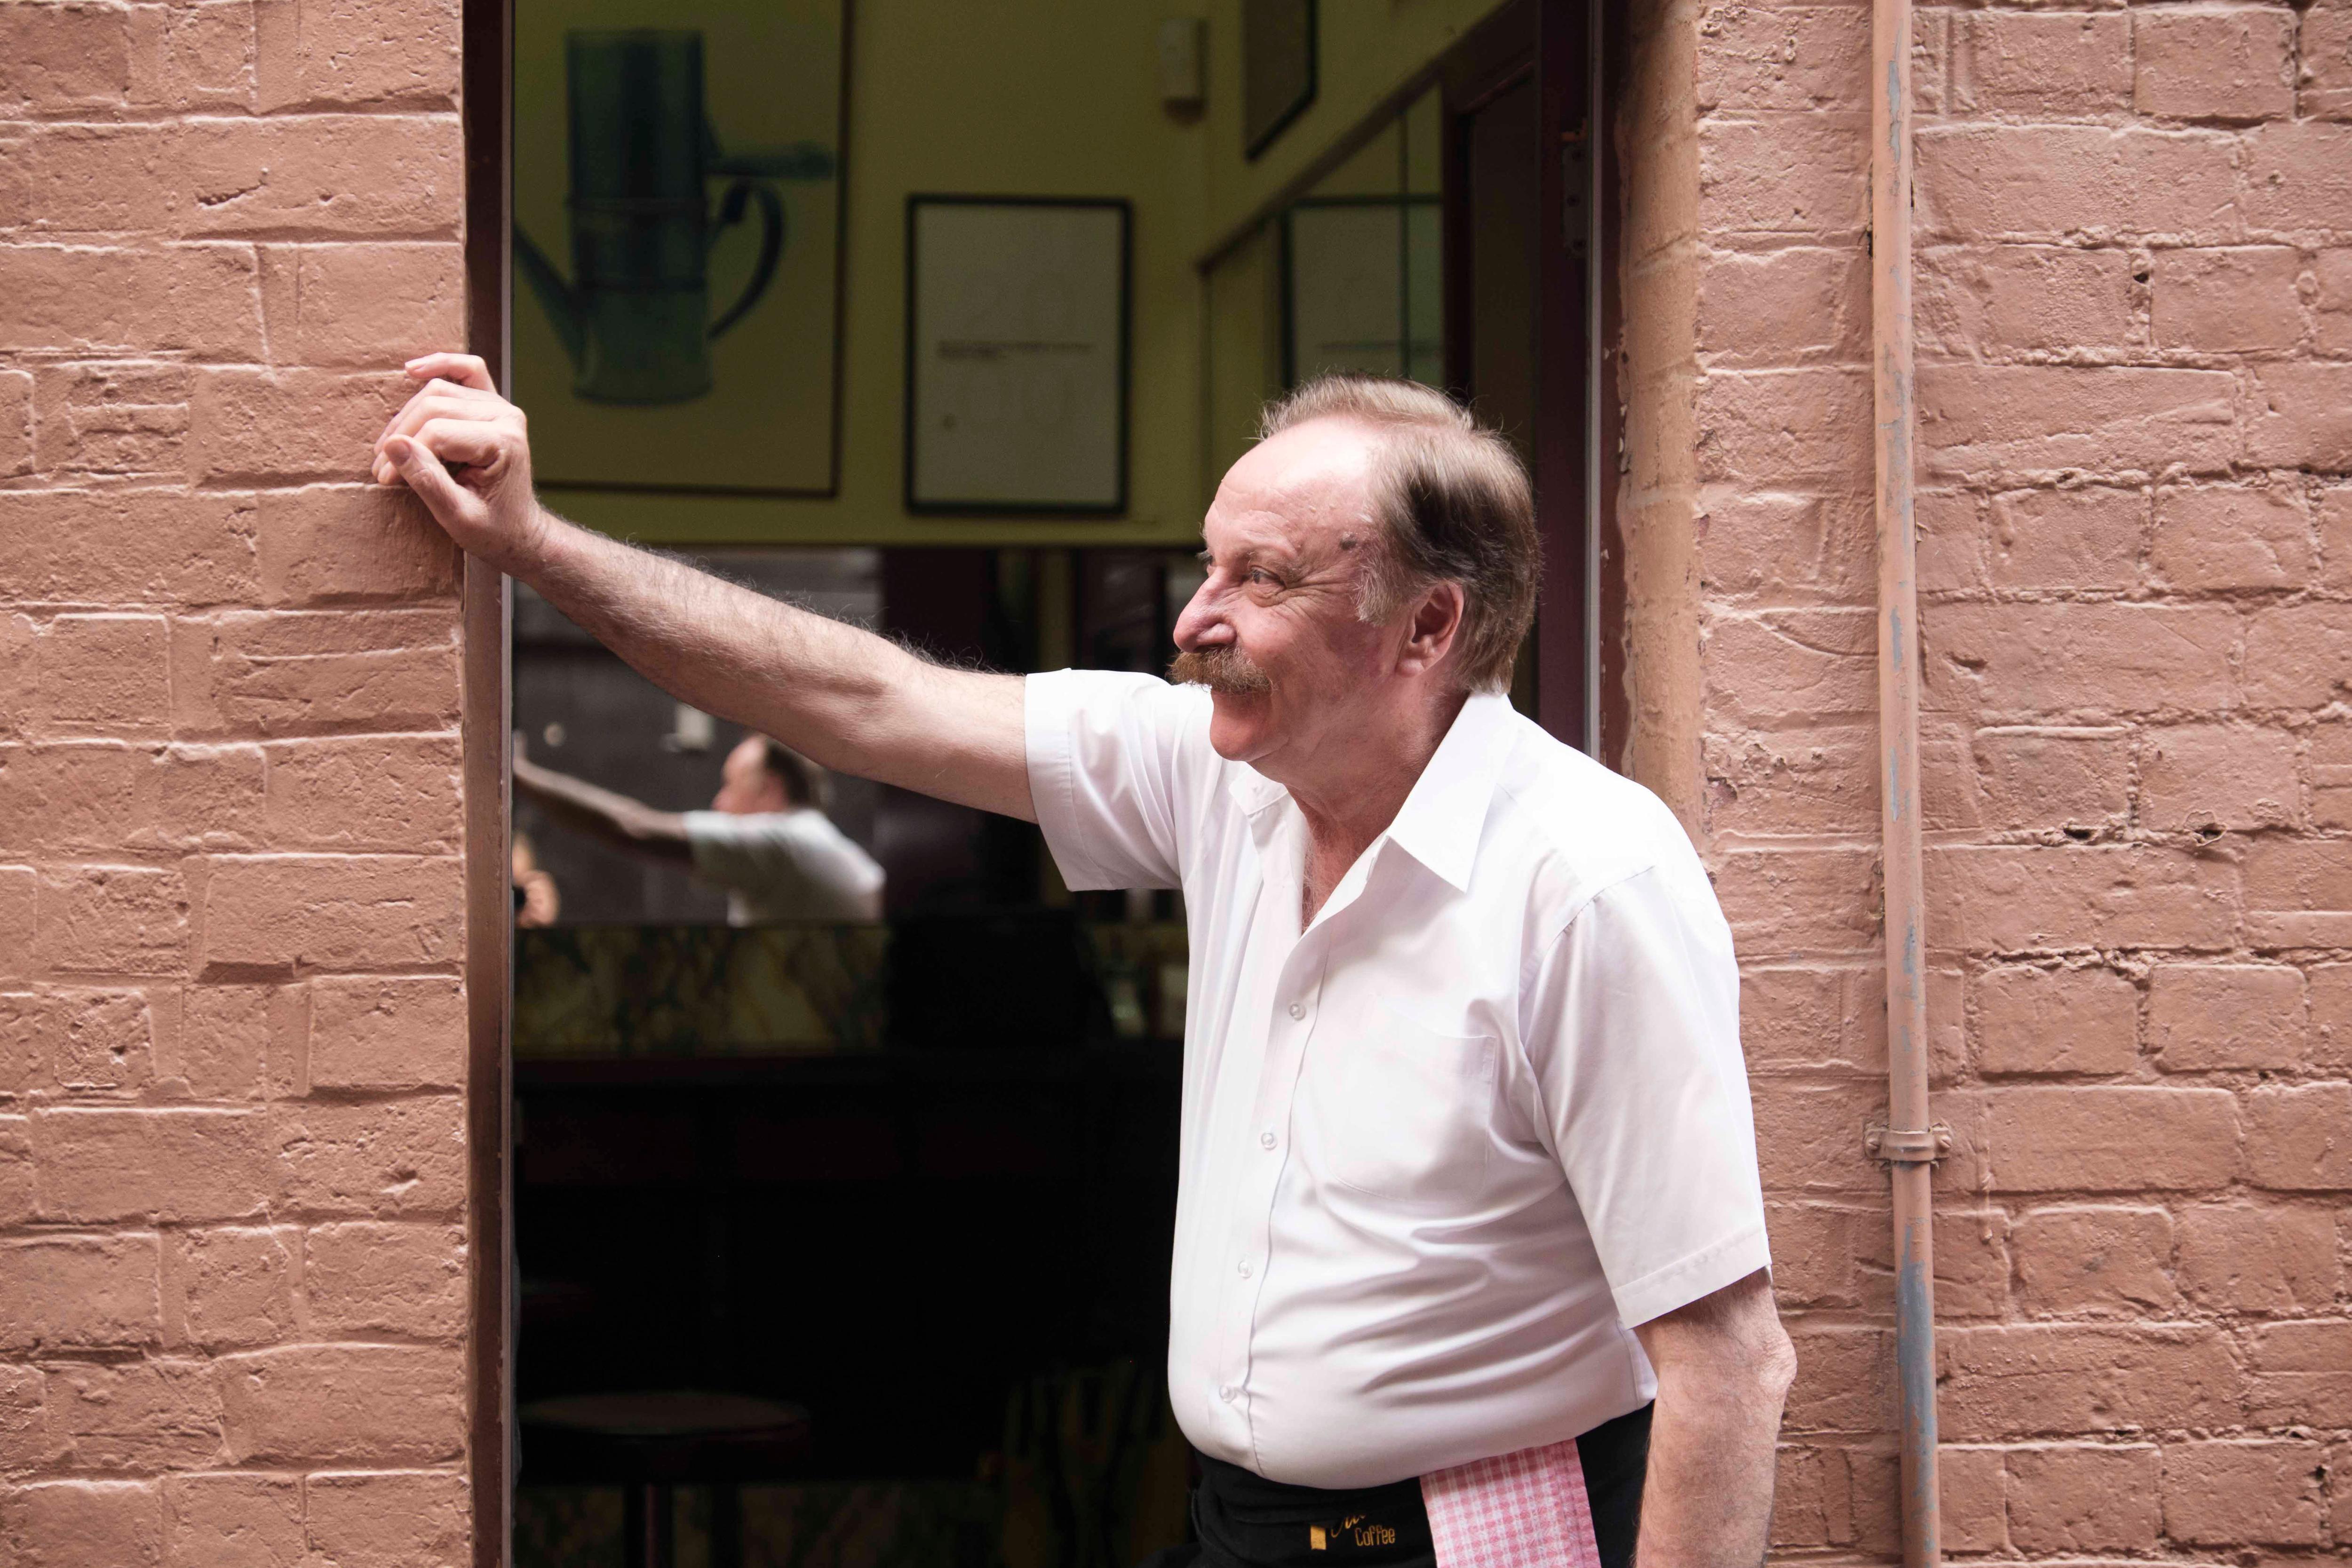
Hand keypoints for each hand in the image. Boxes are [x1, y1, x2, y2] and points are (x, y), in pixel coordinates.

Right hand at [372, 352, 547, 568]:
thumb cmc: (492, 529)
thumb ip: (426, 480)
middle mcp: (506, 417)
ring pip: (439, 389)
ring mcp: (500, 407)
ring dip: (407, 414)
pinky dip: (440, 365)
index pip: (437, 433)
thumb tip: (393, 445)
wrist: (517, 531)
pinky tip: (412, 370)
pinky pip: (467, 370)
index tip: (386, 480)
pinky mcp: (492, 404)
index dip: (405, 455)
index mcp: (504, 443)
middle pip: (435, 406)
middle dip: (401, 436)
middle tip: (383, 468)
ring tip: (390, 447)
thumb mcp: (457, 517)